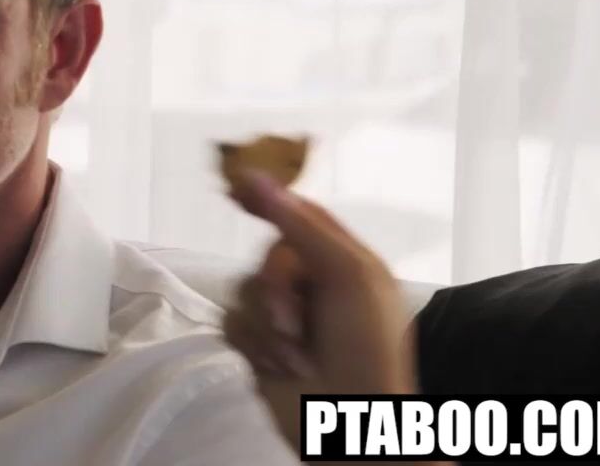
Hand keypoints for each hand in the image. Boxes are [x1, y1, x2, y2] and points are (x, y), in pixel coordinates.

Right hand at [222, 170, 418, 455]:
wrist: (348, 422)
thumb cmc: (366, 349)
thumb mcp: (347, 274)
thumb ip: (300, 224)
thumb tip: (255, 177)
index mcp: (346, 262)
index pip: (303, 215)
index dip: (271, 199)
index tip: (234, 186)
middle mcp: (314, 284)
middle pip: (268, 252)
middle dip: (276, 284)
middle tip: (295, 316)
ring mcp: (286, 315)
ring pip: (245, 288)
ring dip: (268, 322)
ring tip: (295, 351)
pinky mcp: (260, 344)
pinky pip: (233, 321)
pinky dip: (254, 344)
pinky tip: (279, 364)